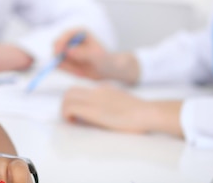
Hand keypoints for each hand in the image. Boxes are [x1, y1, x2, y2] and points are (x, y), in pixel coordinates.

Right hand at [53, 29, 110, 79]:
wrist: (106, 70)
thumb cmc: (104, 59)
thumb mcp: (96, 56)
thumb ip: (82, 52)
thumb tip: (67, 51)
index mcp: (80, 32)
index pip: (66, 34)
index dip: (61, 42)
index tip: (59, 52)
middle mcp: (71, 39)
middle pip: (56, 43)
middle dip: (57, 53)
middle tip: (61, 62)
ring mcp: (67, 49)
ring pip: (57, 56)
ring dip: (65, 64)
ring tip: (79, 70)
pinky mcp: (65, 59)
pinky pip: (59, 64)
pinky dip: (66, 69)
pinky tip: (78, 71)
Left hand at [61, 84, 183, 136]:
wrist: (147, 112)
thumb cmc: (140, 114)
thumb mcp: (121, 102)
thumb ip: (109, 103)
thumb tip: (99, 114)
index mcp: (104, 89)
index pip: (81, 90)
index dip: (75, 101)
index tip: (77, 113)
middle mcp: (96, 91)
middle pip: (70, 92)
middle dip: (66, 104)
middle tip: (72, 118)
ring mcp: (94, 99)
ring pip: (67, 97)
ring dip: (65, 109)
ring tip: (72, 121)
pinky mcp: (93, 110)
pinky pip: (71, 107)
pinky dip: (67, 114)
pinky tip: (74, 123)